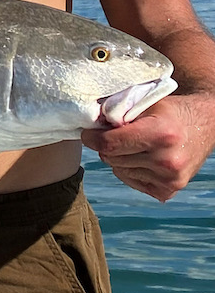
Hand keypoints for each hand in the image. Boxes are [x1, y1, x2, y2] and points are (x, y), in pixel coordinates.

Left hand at [82, 93, 214, 201]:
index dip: (92, 138)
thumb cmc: (171, 111)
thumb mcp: (146, 102)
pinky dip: (130, 170)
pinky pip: (130, 181)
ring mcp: (170, 179)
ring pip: (118, 170)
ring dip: (120, 158)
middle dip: (107, 146)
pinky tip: (144, 157)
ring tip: (137, 145)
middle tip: (116, 135)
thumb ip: (117, 111)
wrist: (206, 123)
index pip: (109, 144)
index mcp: (161, 134)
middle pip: (111, 158)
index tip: (88, 133)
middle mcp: (167, 160)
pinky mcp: (169, 190)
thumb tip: (88, 122)